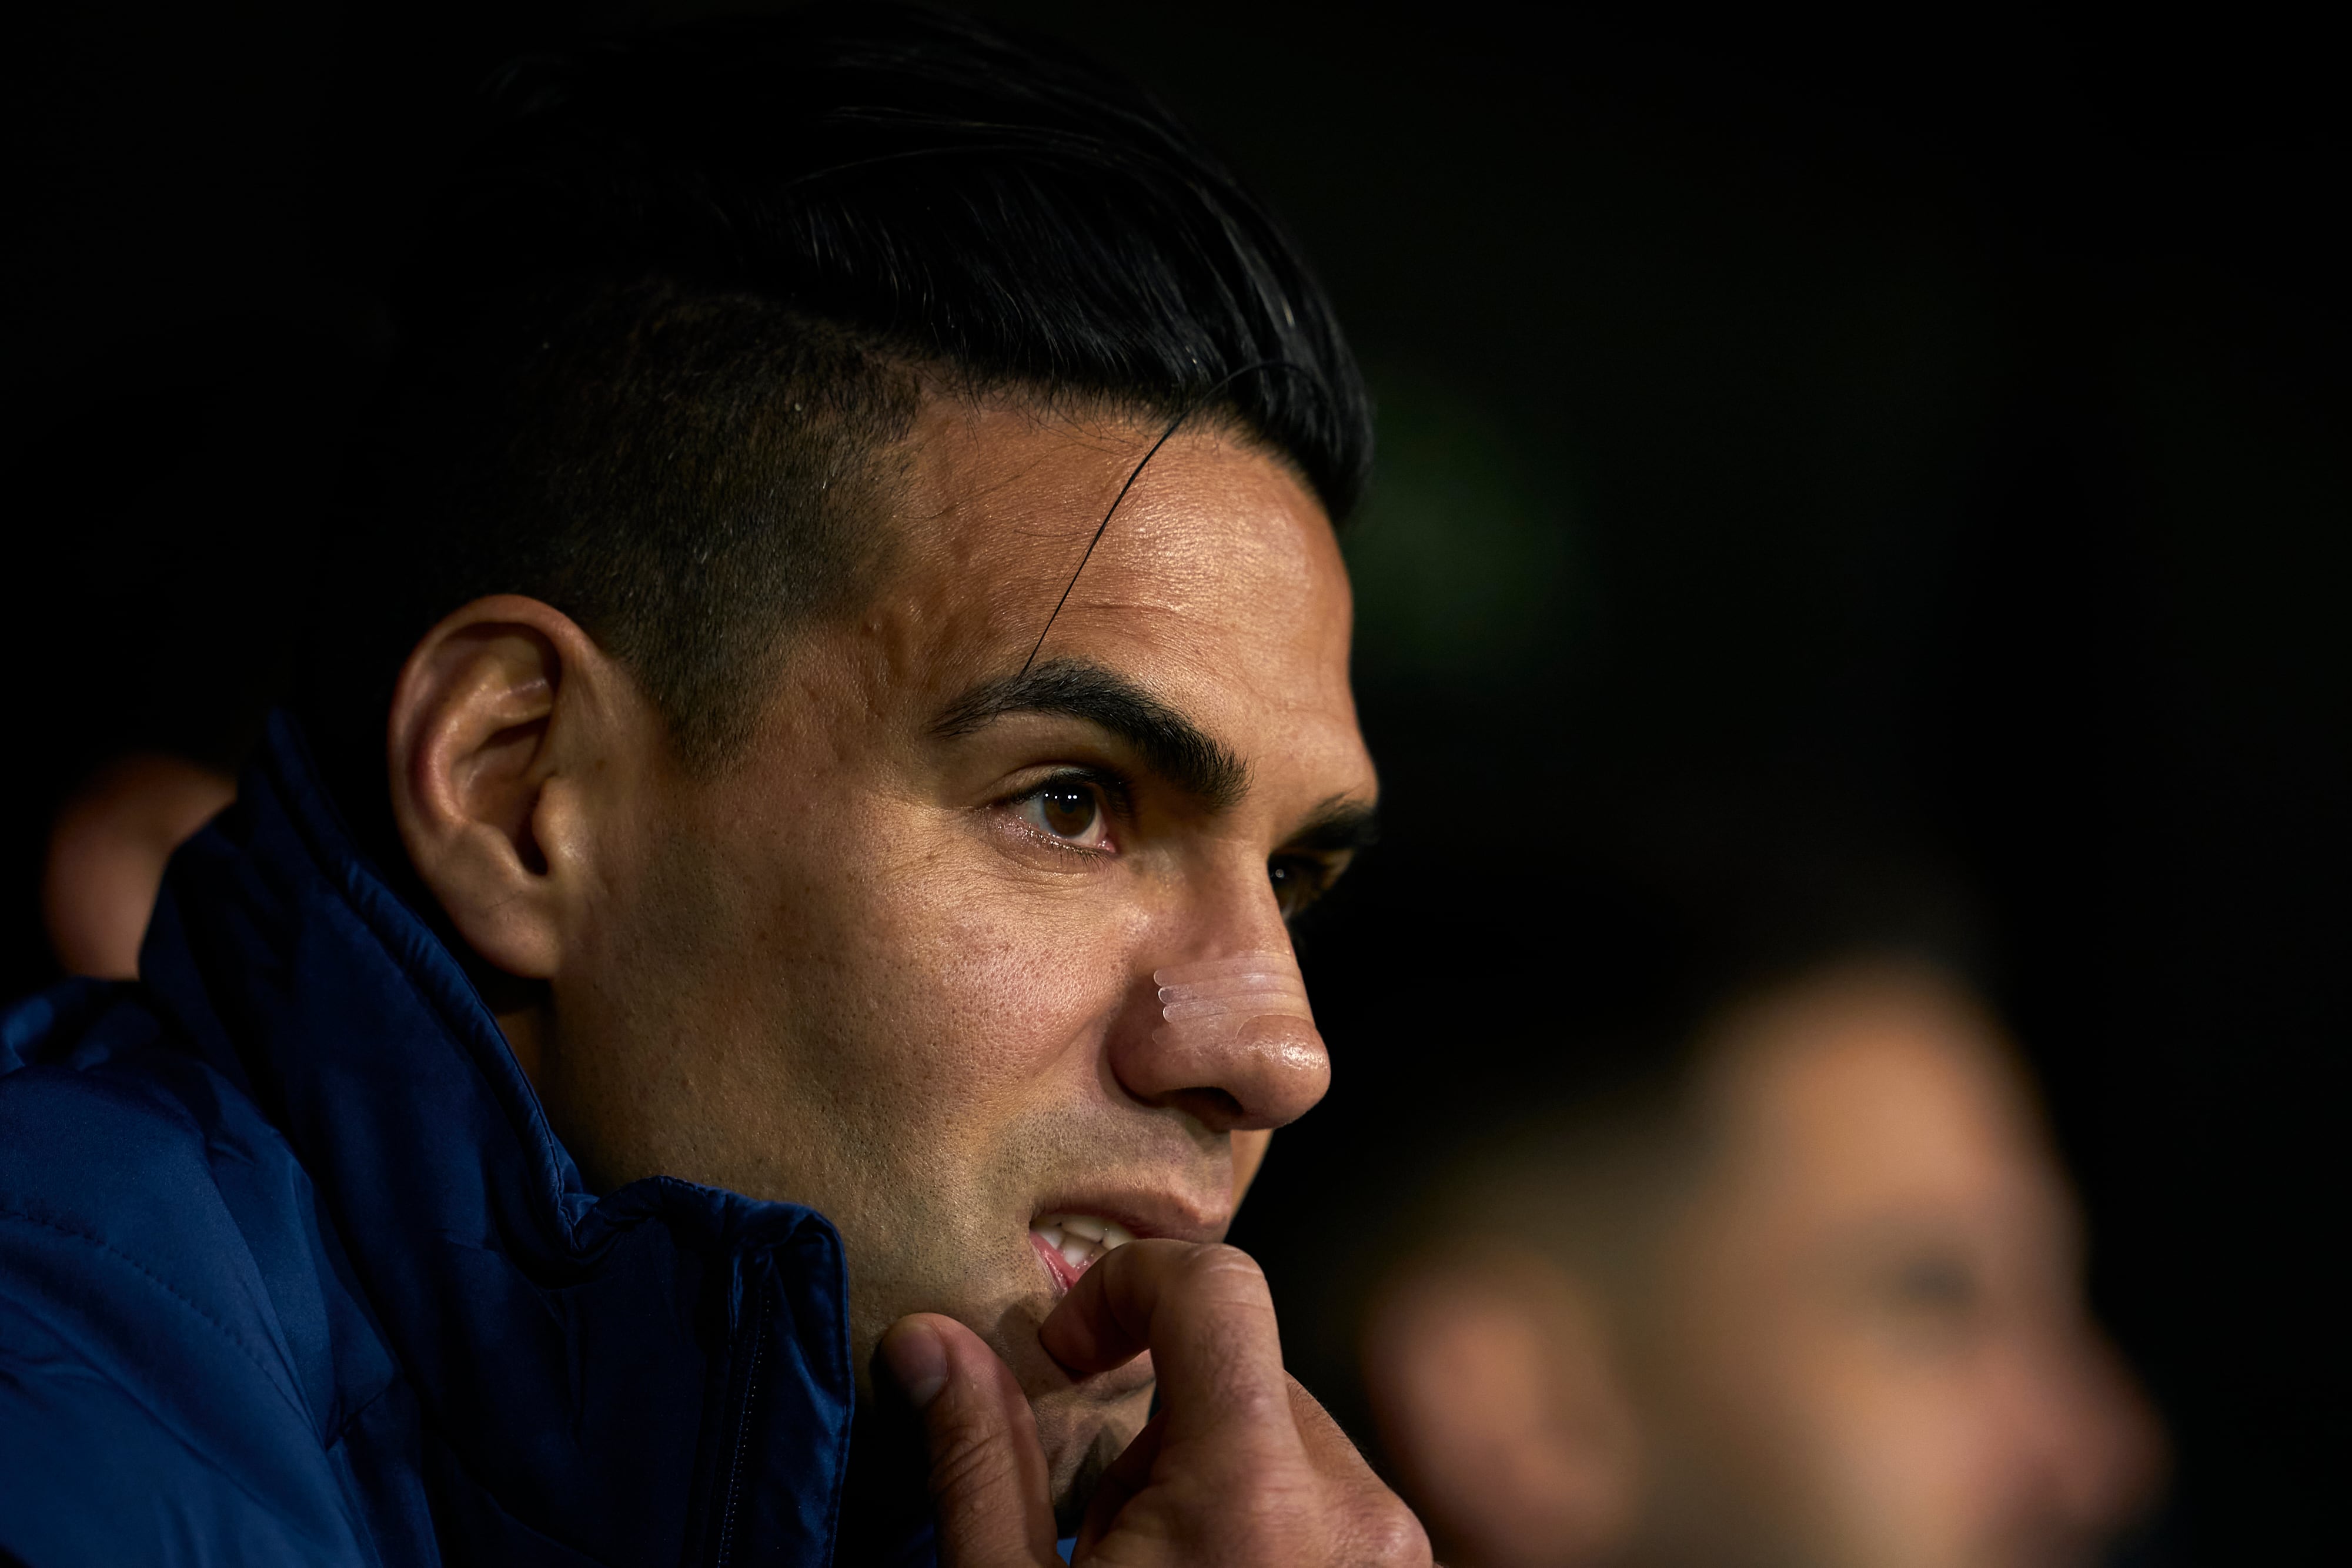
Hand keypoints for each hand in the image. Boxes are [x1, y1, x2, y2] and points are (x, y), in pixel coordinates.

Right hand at [880, 1239, 1432, 1566]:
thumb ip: (981, 1461)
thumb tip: (928, 1339)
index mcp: (1253, 1497)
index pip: (1217, 1286)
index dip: (1126, 1287)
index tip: (1068, 1355)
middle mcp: (1354, 1512)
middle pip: (1244, 1366)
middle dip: (1154, 1417)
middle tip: (1091, 1529)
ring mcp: (1396, 1555)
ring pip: (1284, 1434)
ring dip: (1207, 1472)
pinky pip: (1330, 1499)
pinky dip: (1262, 1520)